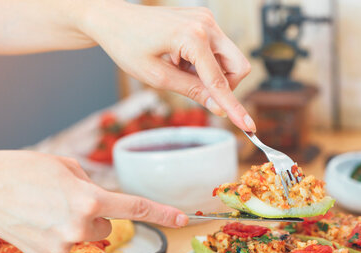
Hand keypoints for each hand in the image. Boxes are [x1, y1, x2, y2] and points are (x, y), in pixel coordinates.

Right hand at [0, 151, 187, 252]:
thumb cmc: (22, 169)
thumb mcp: (67, 166)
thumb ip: (93, 185)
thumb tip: (103, 200)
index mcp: (90, 198)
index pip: (135, 207)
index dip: (161, 213)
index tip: (181, 219)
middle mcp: (80, 225)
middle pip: (108, 225)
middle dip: (96, 214)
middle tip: (67, 200)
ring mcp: (62, 244)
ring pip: (87, 236)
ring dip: (76, 225)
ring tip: (48, 209)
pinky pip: (66, 245)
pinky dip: (58, 235)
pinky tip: (38, 221)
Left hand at [79, 1, 254, 131]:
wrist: (112, 19)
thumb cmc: (127, 45)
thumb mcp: (157, 77)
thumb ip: (192, 91)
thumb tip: (218, 107)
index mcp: (193, 36)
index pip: (221, 81)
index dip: (234, 107)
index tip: (248, 126)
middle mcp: (206, 24)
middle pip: (238, 67)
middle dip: (224, 84)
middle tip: (196, 88)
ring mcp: (207, 19)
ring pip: (229, 59)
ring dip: (211, 73)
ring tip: (179, 68)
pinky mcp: (203, 20)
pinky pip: (217, 50)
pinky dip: (204, 62)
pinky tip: (180, 59)